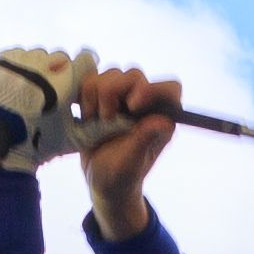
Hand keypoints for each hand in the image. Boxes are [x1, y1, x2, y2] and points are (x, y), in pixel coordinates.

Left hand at [0, 46, 96, 175]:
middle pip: (61, 58)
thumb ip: (100, 125)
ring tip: (29, 95)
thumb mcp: (75, 138)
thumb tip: (125, 120)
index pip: (87, 60)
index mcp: (67, 77)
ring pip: (38, 57)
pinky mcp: (1, 60)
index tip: (76, 88)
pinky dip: (18, 70)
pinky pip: (17, 58)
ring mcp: (21, 59)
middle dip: (60, 73)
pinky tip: (15, 91)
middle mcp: (45, 62)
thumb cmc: (41, 145)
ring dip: (38, 70)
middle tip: (50, 96)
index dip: (84, 74)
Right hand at [77, 65, 179, 236]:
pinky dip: (84, 95)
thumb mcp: (130, 164)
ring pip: (111, 74)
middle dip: (113, 94)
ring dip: (97, 97)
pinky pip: (91, 79)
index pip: (170, 89)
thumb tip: (162, 121)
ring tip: (96, 122)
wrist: (99, 180)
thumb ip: (144, 141)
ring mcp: (123, 97)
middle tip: (106, 120)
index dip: (153, 89)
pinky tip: (86, 115)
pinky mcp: (102, 95)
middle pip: (134, 75)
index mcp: (160, 117)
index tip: (132, 104)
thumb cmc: (121, 177)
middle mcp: (145, 103)